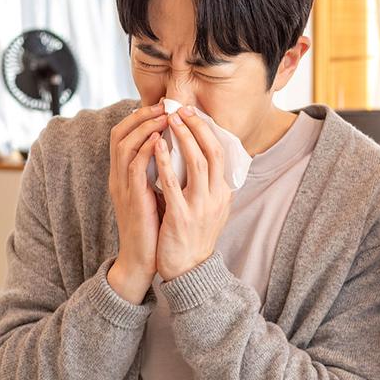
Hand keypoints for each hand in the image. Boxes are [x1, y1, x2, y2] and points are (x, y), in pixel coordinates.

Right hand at [107, 102, 166, 302]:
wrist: (145, 259)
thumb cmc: (155, 227)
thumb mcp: (157, 194)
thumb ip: (162, 174)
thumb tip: (181, 153)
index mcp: (124, 175)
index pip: (124, 136)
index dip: (140, 119)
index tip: (162, 108)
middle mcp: (119, 177)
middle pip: (119, 134)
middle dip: (141, 116)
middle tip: (164, 105)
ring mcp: (123, 186)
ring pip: (125, 145)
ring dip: (145, 127)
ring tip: (165, 115)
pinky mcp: (131, 197)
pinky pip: (134, 166)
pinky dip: (146, 150)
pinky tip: (160, 139)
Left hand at [153, 106, 232, 279]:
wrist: (187, 270)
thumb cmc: (193, 236)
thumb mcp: (210, 208)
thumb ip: (207, 185)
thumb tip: (200, 159)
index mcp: (223, 193)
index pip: (221, 153)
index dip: (207, 131)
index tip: (193, 114)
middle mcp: (217, 197)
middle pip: (213, 152)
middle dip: (197, 127)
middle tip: (182, 109)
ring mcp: (201, 206)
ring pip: (197, 162)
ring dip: (183, 137)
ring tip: (170, 119)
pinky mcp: (182, 216)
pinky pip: (173, 183)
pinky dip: (165, 161)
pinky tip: (156, 146)